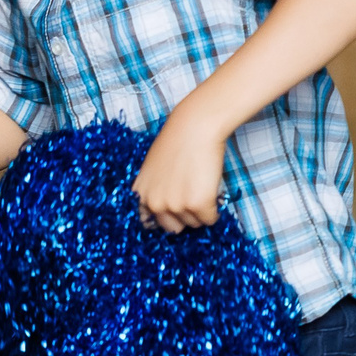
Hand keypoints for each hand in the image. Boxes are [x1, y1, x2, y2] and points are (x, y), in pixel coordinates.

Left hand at [133, 108, 227, 232]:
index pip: (150, 224)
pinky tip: (210, 187)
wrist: (194, 127)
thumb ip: (154, 192)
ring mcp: (175, 206)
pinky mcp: (197, 204)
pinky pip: (210, 219)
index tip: (174, 212)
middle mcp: (154, 205)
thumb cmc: (176, 143)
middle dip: (184, 215)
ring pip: (194, 224)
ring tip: (199, 183)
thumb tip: (165, 216)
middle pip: (174, 228)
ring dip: (200, 210)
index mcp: (141, 196)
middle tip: (191, 193)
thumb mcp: (152, 171)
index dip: (165, 218)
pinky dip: (214, 209)